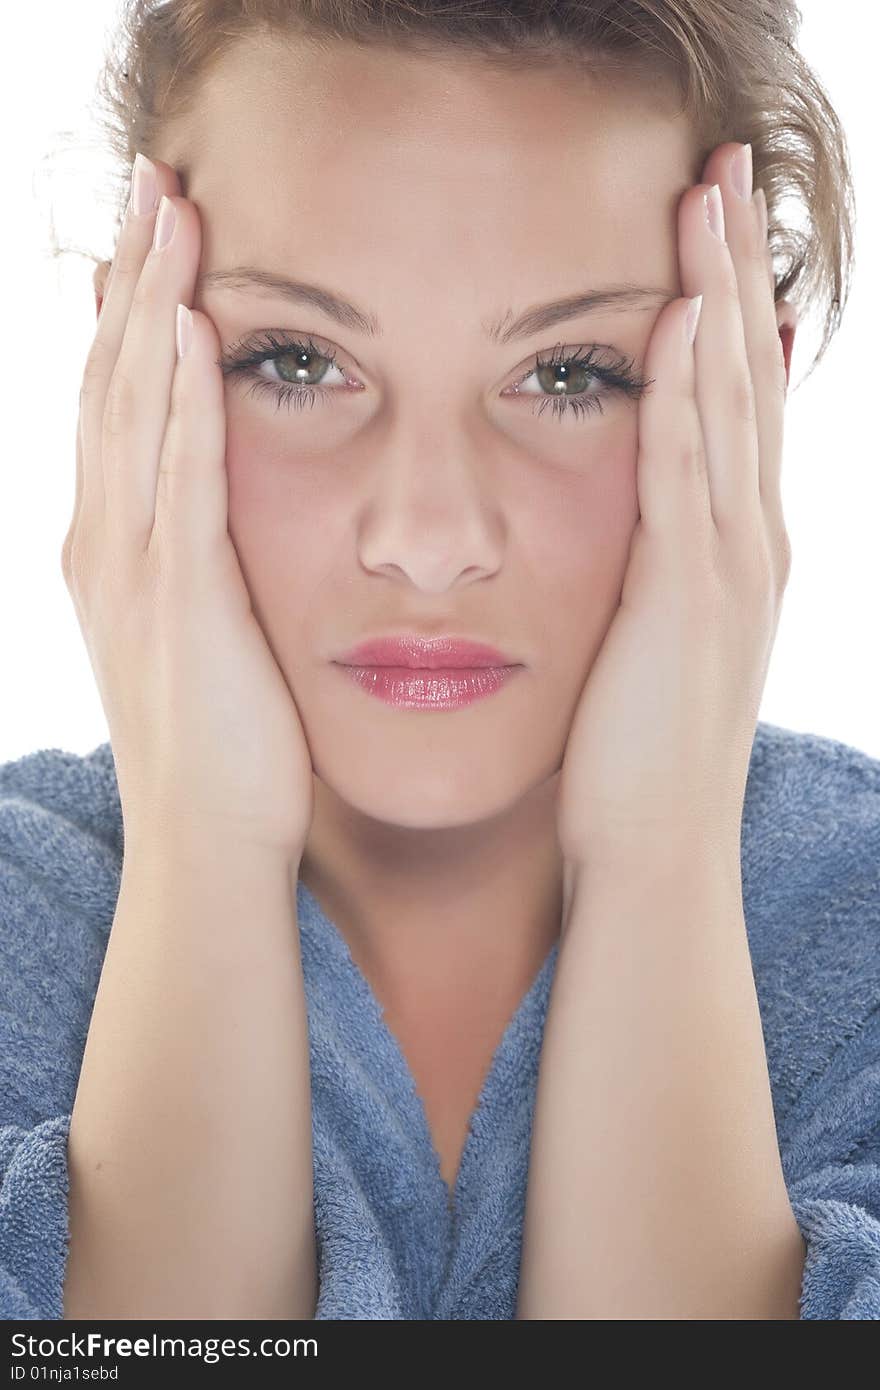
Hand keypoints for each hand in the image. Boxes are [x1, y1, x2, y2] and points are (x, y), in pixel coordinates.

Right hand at [62, 156, 314, 856]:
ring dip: (153, 303)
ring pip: (135, 409)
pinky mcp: (182, 598)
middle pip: (112, 381)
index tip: (154, 235)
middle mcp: (107, 543)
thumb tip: (224, 516)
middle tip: (151, 181)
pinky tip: (196, 327)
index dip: (129, 313)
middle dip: (132, 276)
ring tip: (170, 211)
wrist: (209, 843)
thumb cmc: (225, 749)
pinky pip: (181, 476)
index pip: (116, 405)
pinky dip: (184, 397)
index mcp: (115, 549)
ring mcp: (135, 568)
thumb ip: (203, 564)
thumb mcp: (203, 637)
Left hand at [555, 142, 791, 874]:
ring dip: (718, 298)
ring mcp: (731, 570)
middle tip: (723, 172)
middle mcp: (747, 546)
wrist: (651, 858)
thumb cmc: (631, 760)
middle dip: (733, 272)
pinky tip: (680, 318)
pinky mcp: (691, 600)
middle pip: (745, 381)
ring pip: (730, 408)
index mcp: (730, 554)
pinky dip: (690, 393)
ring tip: (707, 202)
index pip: (731, 406)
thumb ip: (644, 572)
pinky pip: (690, 474)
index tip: (703, 227)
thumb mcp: (644, 645)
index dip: (723, 310)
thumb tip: (623, 525)